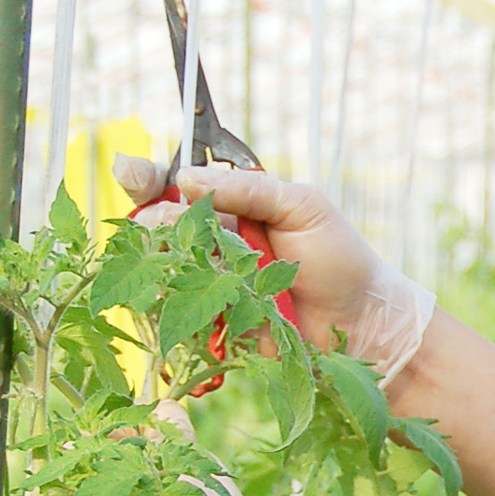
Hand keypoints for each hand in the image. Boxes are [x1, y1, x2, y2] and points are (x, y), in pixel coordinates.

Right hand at [113, 156, 434, 382]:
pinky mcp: (215, 319)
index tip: (131, 173)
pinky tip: (190, 298)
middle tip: (164, 221)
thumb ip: (249, 190)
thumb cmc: (341, 258)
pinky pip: (182, 309)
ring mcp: (212, 281)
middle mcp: (217, 241)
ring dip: (171, 260)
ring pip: (167, 265)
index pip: (179, 185)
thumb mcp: (302, 208)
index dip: (149, 179)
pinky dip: (179, 302)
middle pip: (161, 224)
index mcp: (236, 205)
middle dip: (157, 219)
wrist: (363, 322)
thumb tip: (187, 177)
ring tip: (191, 259)